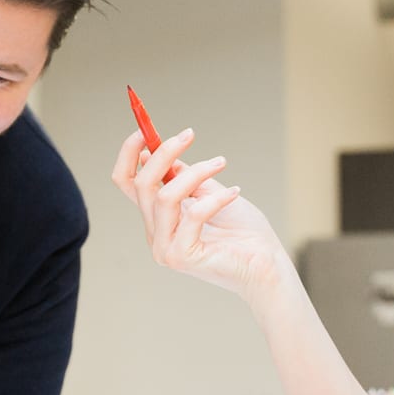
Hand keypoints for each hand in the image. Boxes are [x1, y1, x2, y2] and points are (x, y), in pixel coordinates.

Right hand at [110, 127, 288, 302]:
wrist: (266, 265)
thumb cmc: (243, 231)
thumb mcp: (210, 193)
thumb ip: (184, 177)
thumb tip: (160, 150)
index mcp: (157, 218)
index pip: (127, 183)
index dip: (129, 154)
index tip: (145, 129)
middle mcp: (155, 234)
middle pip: (142, 185)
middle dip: (164, 154)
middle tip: (189, 134)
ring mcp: (165, 248)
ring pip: (165, 197)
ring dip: (196, 173)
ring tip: (221, 163)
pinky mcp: (181, 257)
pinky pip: (192, 215)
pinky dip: (215, 198)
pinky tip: (235, 191)